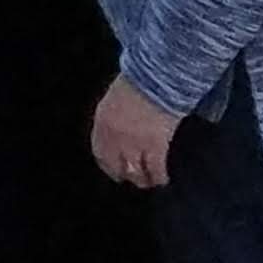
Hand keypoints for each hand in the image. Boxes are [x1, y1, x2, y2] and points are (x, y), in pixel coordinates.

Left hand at [94, 73, 181, 190]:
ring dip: (142, 180)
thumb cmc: (137, 85)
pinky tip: (163, 179)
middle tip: (132, 179)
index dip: (107, 165)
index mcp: (102, 122)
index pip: (100, 152)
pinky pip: (155, 171)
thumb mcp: (115, 101)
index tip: (113, 171)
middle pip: (116, 165)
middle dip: (124, 175)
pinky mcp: (155, 147)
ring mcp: (134, 143)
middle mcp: (115, 137)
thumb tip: (119, 134)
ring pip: (135, 172)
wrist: (156, 80)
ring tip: (148, 182)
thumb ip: (113, 119)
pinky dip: (159, 178)